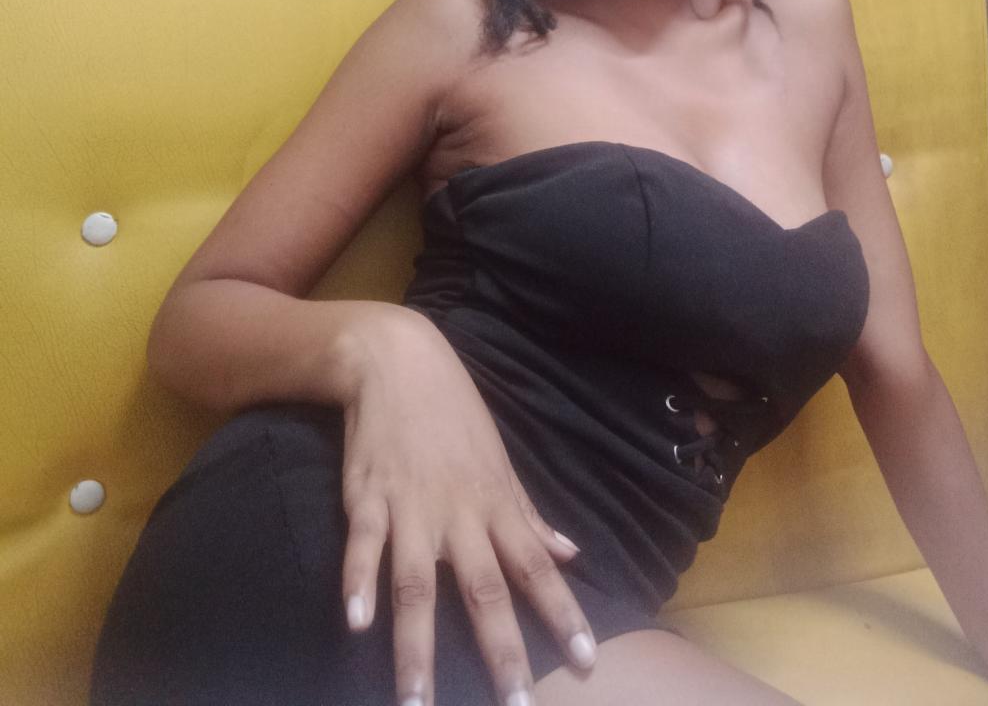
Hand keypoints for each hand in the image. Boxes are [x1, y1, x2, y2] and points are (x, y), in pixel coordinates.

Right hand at [335, 307, 596, 705]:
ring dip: (418, 645)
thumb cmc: (454, 415)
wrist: (399, 361)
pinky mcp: (367, 497)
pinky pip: (363, 544)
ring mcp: (412, 508)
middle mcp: (459, 515)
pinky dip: (359, 582)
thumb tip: (570, 553)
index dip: (563, 614)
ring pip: (418, 584)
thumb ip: (529, 515)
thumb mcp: (499, 463)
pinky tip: (356, 623)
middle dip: (501, 651)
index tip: (587, 661)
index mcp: (496, 506)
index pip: (536, 569)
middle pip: (484, 590)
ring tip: (417, 701)